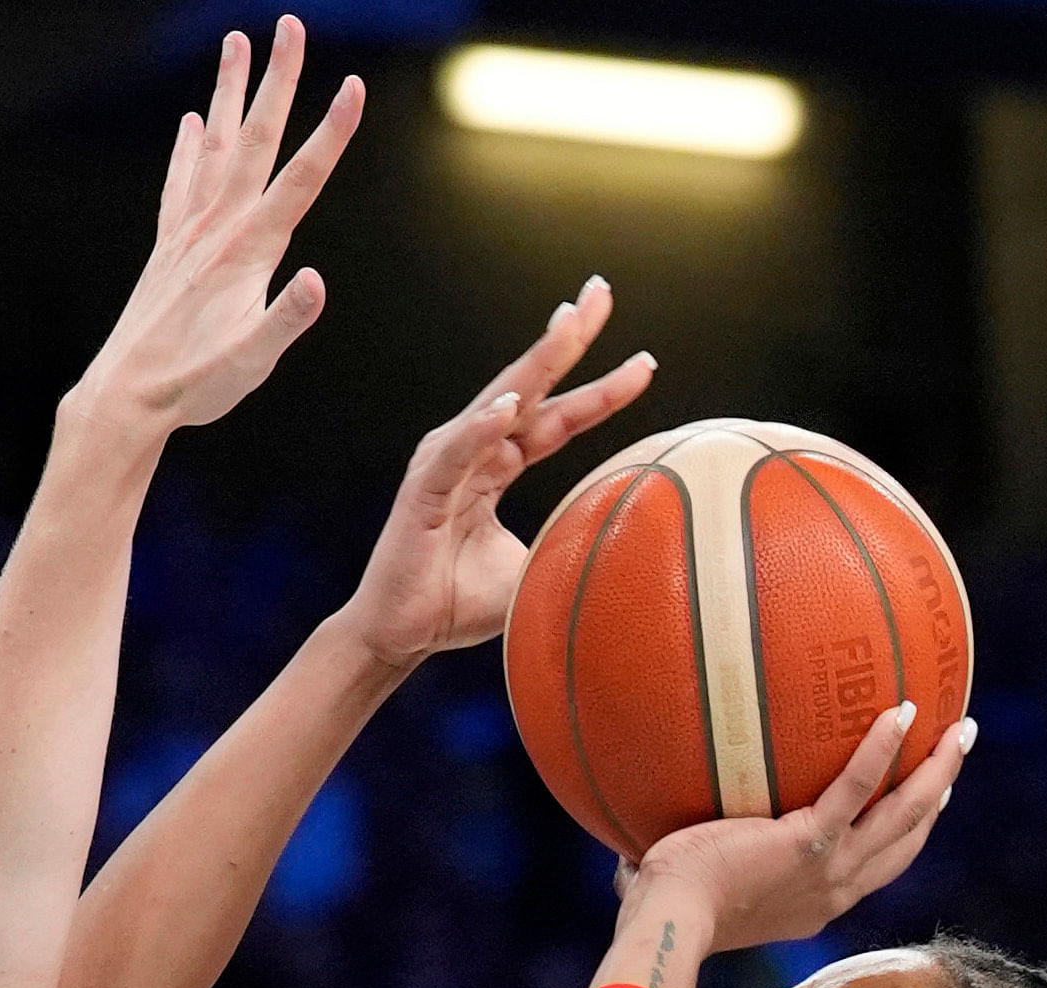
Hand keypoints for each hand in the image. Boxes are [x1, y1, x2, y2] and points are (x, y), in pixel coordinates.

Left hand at [68, 18, 362, 436]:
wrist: (124, 397)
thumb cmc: (193, 386)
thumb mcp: (250, 364)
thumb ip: (285, 321)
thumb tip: (316, 283)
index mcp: (247, 251)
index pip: (299, 180)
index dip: (331, 134)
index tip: (353, 87)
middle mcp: (215, 229)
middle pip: (254, 140)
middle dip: (277, 81)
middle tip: (290, 26)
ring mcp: (187, 233)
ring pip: (214, 146)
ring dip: (229, 92)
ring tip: (237, 42)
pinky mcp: (168, 248)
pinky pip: (181, 183)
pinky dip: (189, 148)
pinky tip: (192, 124)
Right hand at [338, 280, 655, 669]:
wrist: (400, 636)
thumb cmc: (458, 603)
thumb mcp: (535, 568)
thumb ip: (571, 544)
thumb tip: (632, 546)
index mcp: (497, 465)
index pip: (558, 418)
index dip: (602, 390)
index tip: (646, 361)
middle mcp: (473, 452)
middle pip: (530, 386)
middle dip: (568, 338)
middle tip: (601, 292)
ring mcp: (445, 464)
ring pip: (498, 404)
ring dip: (534, 363)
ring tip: (568, 326)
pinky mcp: (423, 491)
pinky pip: (457, 454)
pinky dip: (482, 429)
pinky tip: (509, 407)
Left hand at [619, 705, 975, 954]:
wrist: (667, 925)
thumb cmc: (660, 912)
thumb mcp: (680, 888)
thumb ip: (669, 863)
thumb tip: (625, 849)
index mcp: (814, 903)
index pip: (875, 866)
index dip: (907, 832)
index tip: (926, 801)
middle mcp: (834, 890)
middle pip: (906, 840)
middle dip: (938, 797)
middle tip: (956, 755)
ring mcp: (829, 869)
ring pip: (904, 815)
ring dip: (938, 771)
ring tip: (961, 730)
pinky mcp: (810, 842)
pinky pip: (858, 786)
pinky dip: (882, 749)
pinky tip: (900, 710)